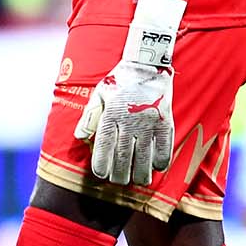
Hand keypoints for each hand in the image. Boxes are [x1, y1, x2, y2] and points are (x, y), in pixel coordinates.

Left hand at [74, 61, 173, 185]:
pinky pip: (164, 147)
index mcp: (111, 113)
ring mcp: (149, 122)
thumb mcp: (99, 94)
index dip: (102, 164)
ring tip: (137, 180)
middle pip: (124, 156)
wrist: (146, 64)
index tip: (101, 175)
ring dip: (140, 174)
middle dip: (120, 174)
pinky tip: (156, 168)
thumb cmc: (119, 82)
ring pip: (144, 157)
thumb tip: (81, 137)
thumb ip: (89, 116)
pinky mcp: (165, 122)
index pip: (105, 145)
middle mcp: (129, 119)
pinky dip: (160, 161)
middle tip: (119, 181)